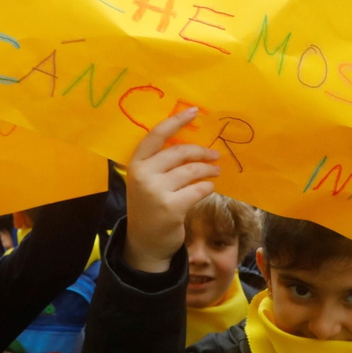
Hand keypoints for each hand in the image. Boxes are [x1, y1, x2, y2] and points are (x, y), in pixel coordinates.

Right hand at [123, 108, 220, 272]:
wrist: (145, 242)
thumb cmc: (149, 206)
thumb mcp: (146, 181)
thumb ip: (159, 162)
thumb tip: (190, 140)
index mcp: (135, 163)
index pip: (156, 135)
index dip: (176, 121)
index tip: (194, 110)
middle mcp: (143, 175)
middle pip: (179, 152)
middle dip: (201, 152)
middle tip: (215, 155)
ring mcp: (156, 191)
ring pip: (192, 171)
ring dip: (208, 170)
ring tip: (216, 171)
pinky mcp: (172, 207)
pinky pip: (198, 189)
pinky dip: (207, 186)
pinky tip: (209, 187)